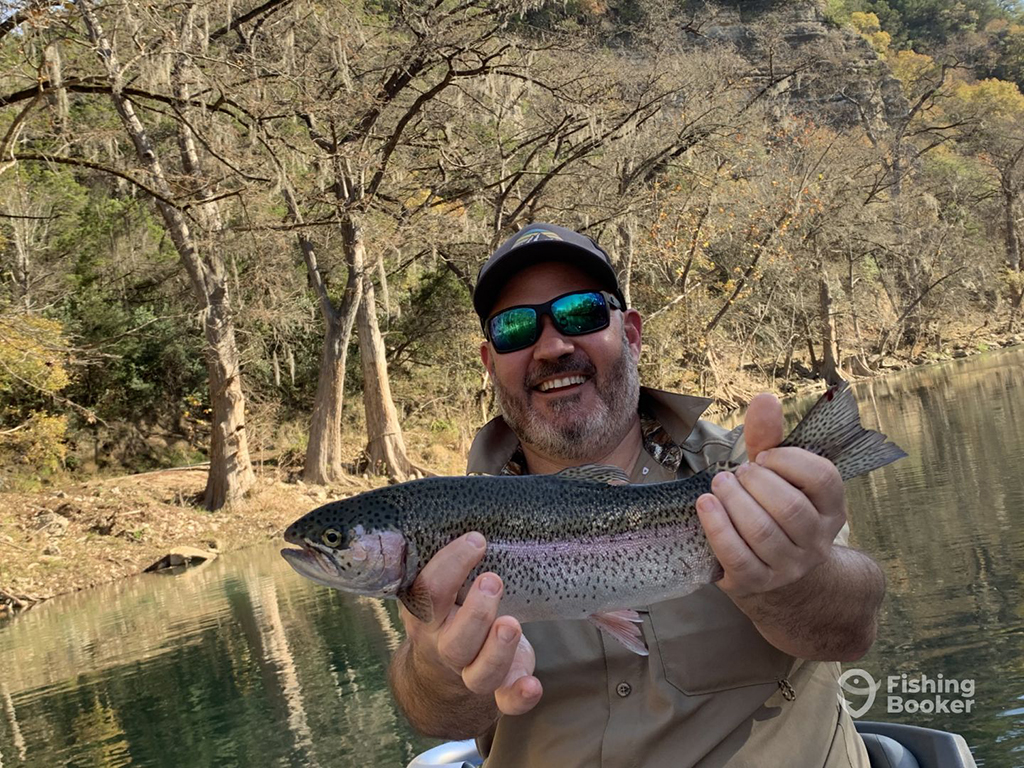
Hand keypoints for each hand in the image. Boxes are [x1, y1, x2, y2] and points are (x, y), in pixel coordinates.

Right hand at [398, 531, 542, 715]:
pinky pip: (505, 702)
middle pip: (456, 641)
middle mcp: (445, 647)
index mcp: (427, 615)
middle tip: (493, 581)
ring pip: (480, 673)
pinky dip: (519, 697)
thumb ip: (451, 556)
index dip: (450, 566)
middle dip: (476, 612)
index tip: (476, 540)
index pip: (429, 593)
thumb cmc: (449, 609)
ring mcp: (470, 673)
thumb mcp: (440, 585)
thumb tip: (474, 496)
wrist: (440, 670)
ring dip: (498, 649)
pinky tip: (532, 684)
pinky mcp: (498, 690)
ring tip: (512, 623)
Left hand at [696, 393, 846, 597]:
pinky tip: (705, 505)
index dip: (789, 461)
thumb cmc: (770, 509)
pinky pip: (736, 556)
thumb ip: (770, 437)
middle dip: (755, 482)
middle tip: (735, 473)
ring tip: (719, 485)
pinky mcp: (756, 582)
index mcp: (830, 508)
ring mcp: (788, 566)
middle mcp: (816, 540)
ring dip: (733, 501)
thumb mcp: (775, 474)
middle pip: (788, 507)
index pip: (823, 479)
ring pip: (761, 531)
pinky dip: (717, 527)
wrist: (771, 570)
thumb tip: (765, 398)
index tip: (764, 456)